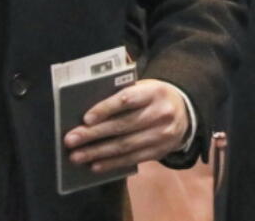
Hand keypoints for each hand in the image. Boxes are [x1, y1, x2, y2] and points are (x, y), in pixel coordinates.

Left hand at [64, 79, 189, 172]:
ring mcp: (163, 134)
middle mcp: (161, 113)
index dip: (106, 108)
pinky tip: (96, 165)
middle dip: (93, 134)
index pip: (128, 98)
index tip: (86, 118)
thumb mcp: (144, 89)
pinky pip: (133, 159)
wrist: (184, 112)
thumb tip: (89, 116)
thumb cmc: (152, 98)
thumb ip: (123, 96)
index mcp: (155, 92)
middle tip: (70, 139)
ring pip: (125, 145)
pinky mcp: (161, 151)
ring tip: (77, 156)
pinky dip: (112, 163)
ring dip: (98, 152)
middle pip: (123, 125)